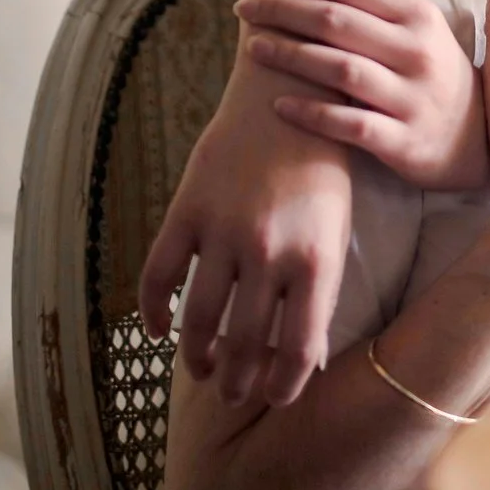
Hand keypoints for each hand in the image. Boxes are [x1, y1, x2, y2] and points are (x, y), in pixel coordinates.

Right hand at [139, 65, 353, 408]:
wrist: (289, 92)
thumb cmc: (321, 166)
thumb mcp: (336, 226)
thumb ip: (318, 286)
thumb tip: (302, 353)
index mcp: (316, 259)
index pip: (299, 347)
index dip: (284, 384)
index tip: (275, 396)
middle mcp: (269, 251)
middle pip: (245, 342)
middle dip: (239, 381)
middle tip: (234, 394)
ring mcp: (223, 231)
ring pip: (199, 319)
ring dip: (199, 357)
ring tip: (204, 371)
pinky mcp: (187, 210)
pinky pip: (159, 275)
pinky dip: (154, 311)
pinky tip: (158, 330)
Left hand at [237, 0, 489, 190]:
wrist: (477, 140)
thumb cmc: (434, 74)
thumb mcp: (422, 28)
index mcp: (419, 16)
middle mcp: (417, 52)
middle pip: (336, 22)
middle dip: (282, 11)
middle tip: (244, 8)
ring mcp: (411, 98)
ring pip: (340, 69)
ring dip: (289, 56)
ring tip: (252, 48)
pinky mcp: (402, 141)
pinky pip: (349, 125)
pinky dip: (311, 113)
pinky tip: (278, 105)